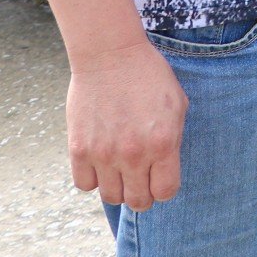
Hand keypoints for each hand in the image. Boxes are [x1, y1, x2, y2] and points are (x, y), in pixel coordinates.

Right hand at [66, 39, 187, 210]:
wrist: (111, 55)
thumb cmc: (149, 76)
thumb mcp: (177, 105)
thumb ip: (173, 140)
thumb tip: (165, 168)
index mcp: (163, 143)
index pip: (166, 192)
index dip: (164, 188)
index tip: (160, 178)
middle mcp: (134, 154)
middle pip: (138, 201)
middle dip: (142, 194)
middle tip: (140, 179)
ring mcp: (104, 154)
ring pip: (111, 197)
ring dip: (118, 187)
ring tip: (120, 169)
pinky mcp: (79, 149)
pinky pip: (85, 184)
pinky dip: (93, 179)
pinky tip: (100, 162)